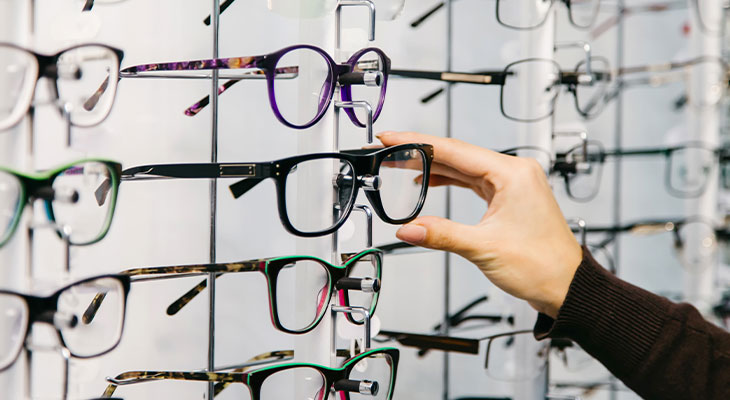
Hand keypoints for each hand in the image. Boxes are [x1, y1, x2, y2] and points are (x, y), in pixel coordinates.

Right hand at [378, 131, 581, 317]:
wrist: (566, 286)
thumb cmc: (542, 265)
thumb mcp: (484, 248)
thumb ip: (441, 234)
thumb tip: (408, 229)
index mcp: (512, 174)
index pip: (454, 150)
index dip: (417, 144)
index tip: (391, 138)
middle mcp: (514, 172)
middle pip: (457, 153)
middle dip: (420, 152)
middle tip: (388, 149)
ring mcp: (512, 183)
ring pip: (464, 166)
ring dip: (433, 165)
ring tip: (401, 163)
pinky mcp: (509, 196)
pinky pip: (473, 179)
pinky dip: (450, 179)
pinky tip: (430, 180)